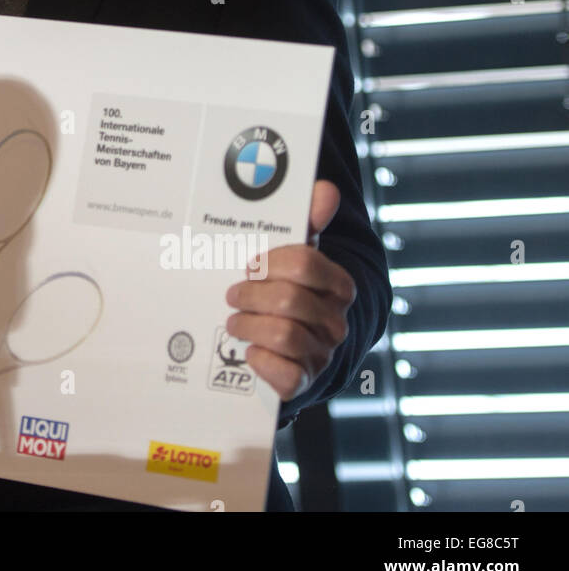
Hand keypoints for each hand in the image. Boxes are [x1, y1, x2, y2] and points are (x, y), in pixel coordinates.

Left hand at [223, 180, 355, 401]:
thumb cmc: (288, 290)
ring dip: (247, 325)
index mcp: (338, 285)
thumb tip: (325, 188)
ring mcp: (321, 354)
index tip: (250, 264)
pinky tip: (249, 352)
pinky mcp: (303, 381)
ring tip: (233, 321)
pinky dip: (259, 361)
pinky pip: (284, 375)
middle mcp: (336, 322)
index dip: (270, 262)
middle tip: (233, 293)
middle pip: (288, 300)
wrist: (292, 347)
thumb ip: (307, 222)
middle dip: (251, 294)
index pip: (305, 263)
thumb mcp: (295, 256)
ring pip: (283, 335)